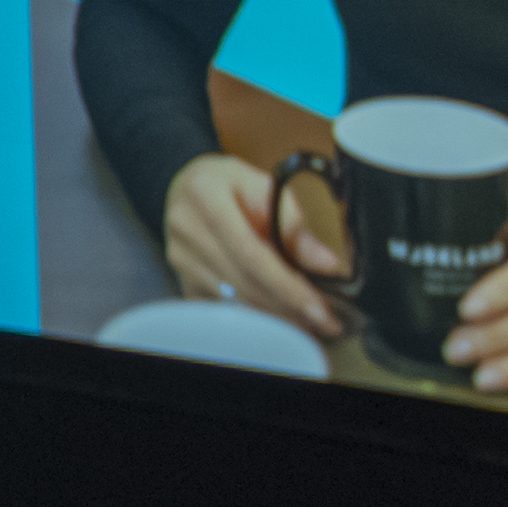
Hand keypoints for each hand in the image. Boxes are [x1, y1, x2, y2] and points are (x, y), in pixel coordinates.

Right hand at [160, 156, 346, 337]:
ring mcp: (180, 258)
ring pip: (235, 300)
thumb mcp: (265, 187)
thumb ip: (293, 224)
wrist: (186, 187)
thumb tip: (326, 264)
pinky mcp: (182, 278)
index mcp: (206, 197)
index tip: (319, 309)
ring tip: (310, 322)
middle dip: (289, 307)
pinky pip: (225, 307)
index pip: (251, 254)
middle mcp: (185, 230)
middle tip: (325, 322)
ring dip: (276, 316)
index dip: (287, 286)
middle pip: (243, 283)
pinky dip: (256, 316)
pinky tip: (281, 318)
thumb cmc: (231, 184)